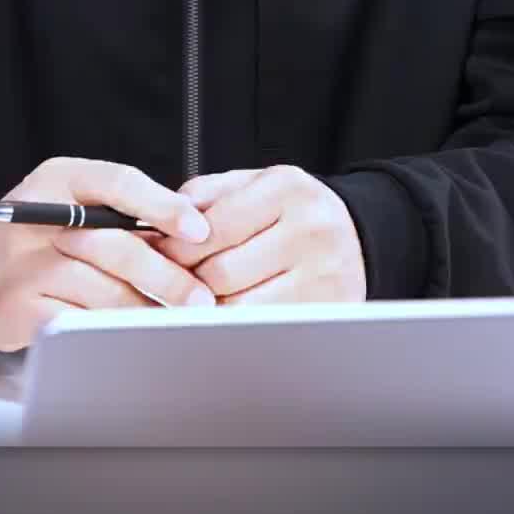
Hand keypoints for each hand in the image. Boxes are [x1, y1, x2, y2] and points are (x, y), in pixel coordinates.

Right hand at [0, 156, 215, 351]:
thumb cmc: (38, 235)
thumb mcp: (72, 199)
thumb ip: (120, 208)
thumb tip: (190, 232)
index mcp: (59, 178)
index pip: (119, 182)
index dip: (164, 206)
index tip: (200, 230)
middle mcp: (39, 216)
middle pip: (117, 246)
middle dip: (167, 276)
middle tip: (202, 297)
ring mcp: (25, 265)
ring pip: (103, 291)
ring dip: (145, 310)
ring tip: (175, 322)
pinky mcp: (17, 308)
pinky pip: (78, 323)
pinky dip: (109, 332)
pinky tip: (132, 337)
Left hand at [151, 165, 366, 305]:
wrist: (358, 235)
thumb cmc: (294, 211)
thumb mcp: (254, 184)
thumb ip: (205, 195)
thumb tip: (154, 221)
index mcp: (287, 190)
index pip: (214, 227)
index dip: (176, 246)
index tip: (156, 255)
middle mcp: (311, 230)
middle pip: (222, 272)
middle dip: (187, 281)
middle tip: (169, 283)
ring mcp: (324, 276)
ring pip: (239, 307)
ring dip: (209, 309)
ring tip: (195, 300)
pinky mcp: (328, 313)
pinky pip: (263, 329)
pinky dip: (237, 326)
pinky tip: (226, 316)